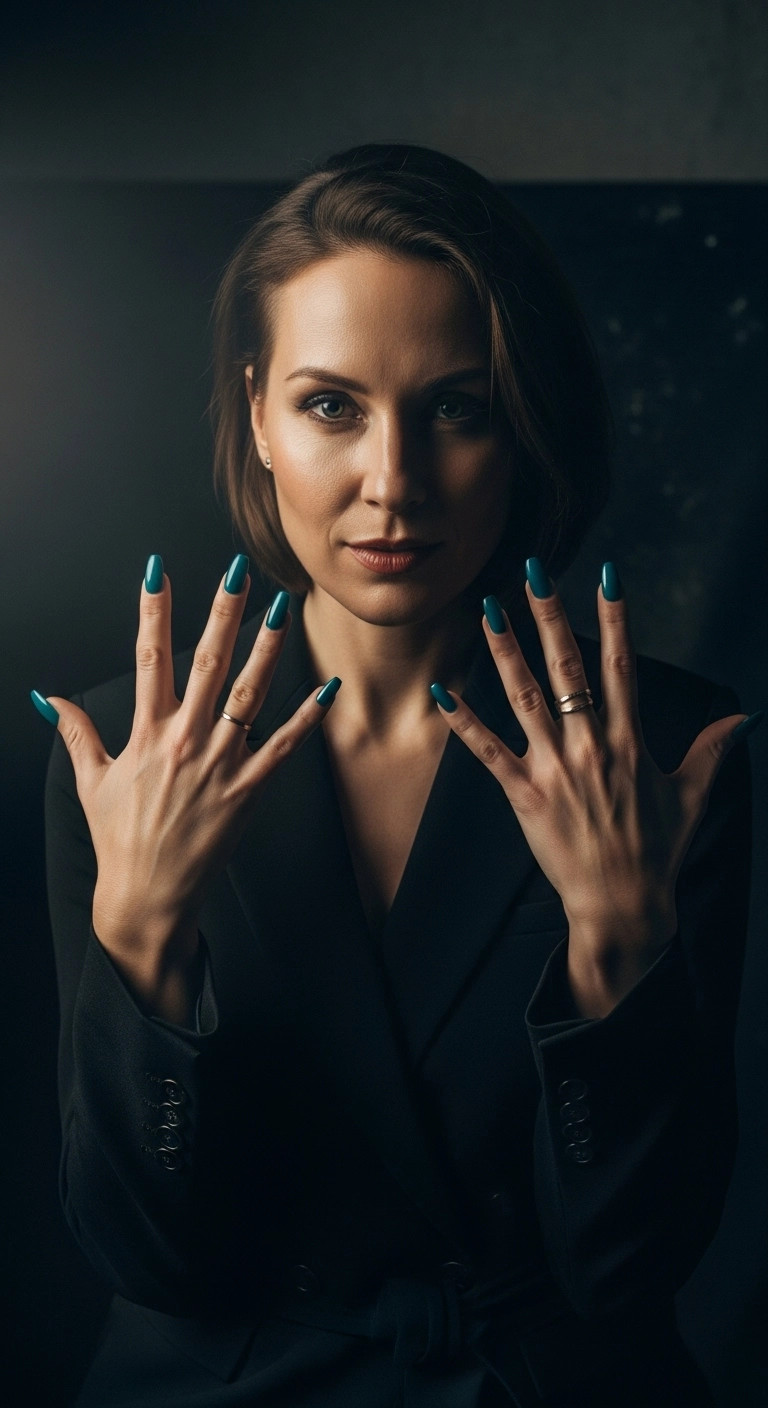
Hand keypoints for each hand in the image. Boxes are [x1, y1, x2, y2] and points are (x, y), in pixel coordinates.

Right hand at [38, 556, 339, 1019]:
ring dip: (267, 650)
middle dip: (221, 612)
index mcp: (147, 734)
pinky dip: (307, 718)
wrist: (147, 895)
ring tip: (282, 609)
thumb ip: (77, 732)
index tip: (158, 571)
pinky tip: (328, 689)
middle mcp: (184, 742)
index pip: (149, 658)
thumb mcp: (91, 781)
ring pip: (248, 695)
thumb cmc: (119, 838)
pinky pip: (282, 748)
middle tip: (237, 570)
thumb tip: (48, 697)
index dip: (154, 611)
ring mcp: (219, 765)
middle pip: (206, 663)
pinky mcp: (247, 791)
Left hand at [431, 559, 753, 1017]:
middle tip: (532, 571)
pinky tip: (443, 690)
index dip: (615, 619)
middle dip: (549, 616)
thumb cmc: (656, 851)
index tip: (607, 577)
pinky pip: (489, 752)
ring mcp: (555, 770)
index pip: (622, 666)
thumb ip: (711, 749)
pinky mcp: (525, 796)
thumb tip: (745, 718)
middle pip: (567, 668)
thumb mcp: (691, 795)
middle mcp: (591, 746)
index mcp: (630, 741)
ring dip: (503, 651)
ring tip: (486, 610)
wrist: (624, 906)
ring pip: (525, 698)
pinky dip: (464, 722)